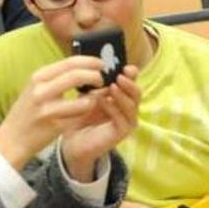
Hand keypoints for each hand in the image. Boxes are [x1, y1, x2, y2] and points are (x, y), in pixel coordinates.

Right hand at [0, 56, 114, 170]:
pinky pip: (80, 115)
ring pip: (84, 98)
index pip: (70, 62)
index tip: (101, 64)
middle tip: (102, 80)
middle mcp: (41, 89)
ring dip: (94, 97)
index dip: (90, 61)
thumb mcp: (36, 88)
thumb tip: (83, 66)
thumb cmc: (27, 112)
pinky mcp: (54, 125)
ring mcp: (47, 108)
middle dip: (95, 76)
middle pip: (77, 75)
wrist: (12, 139)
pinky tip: (86, 111)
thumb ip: (56, 77)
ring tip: (94, 98)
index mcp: (38, 77)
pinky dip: (87, 111)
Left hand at [58, 65, 140, 180]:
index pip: (132, 83)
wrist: (72, 140)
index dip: (132, 74)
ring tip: (112, 86)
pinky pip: (123, 120)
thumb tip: (101, 68)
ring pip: (132, 106)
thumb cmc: (80, 116)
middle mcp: (127, 108)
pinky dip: (114, 109)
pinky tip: (103, 101)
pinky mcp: (121, 133)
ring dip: (122, 95)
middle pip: (137, 93)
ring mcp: (126, 121)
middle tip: (119, 76)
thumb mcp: (88, 95)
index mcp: (121, 97)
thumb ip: (97, 85)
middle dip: (130, 83)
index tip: (125, 67)